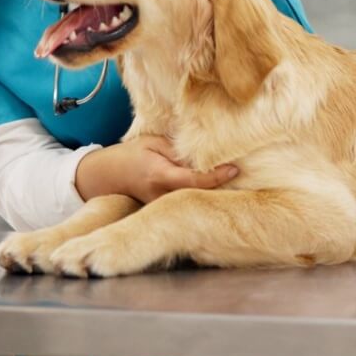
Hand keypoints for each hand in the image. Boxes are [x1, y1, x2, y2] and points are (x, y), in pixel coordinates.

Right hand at [75, 134, 238, 203]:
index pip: (194, 179)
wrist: (107, 177)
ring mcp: (162, 207)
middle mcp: (162, 195)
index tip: (235, 168)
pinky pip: (187, 204)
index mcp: (159, 175)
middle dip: (221, 187)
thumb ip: (176, 149)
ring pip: (194, 201)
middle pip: (199, 194)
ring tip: (240, 183)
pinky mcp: (163, 211)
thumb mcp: (152, 143)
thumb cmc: (131, 155)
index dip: (216, 176)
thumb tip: (203, 150)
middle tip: (248, 176)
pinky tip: (219, 190)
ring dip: (214, 193)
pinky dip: (202, 196)